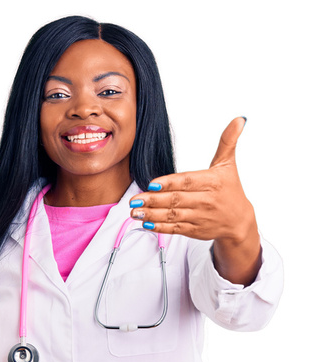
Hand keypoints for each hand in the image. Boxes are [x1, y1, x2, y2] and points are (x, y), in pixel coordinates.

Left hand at [129, 116, 261, 284]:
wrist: (239, 221)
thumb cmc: (231, 190)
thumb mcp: (229, 164)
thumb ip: (228, 141)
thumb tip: (239, 119)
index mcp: (212, 183)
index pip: (187, 181)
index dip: (169, 183)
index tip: (152, 183)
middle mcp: (206, 201)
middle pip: (176, 200)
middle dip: (153, 200)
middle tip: (135, 200)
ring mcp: (200, 217)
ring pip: (173, 215)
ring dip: (152, 215)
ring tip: (135, 212)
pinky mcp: (195, 230)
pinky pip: (175, 229)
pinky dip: (160, 227)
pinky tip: (146, 223)